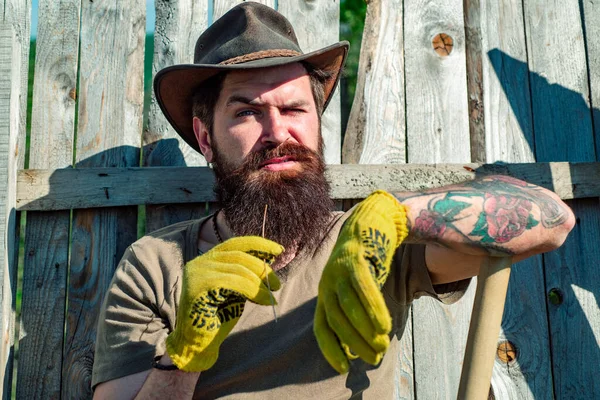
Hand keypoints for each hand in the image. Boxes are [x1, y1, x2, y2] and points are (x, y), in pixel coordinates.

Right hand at [166, 236, 282, 371]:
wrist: (197, 344)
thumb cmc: (217, 318)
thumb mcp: (235, 290)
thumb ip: (246, 274)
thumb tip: (269, 260)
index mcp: (207, 259)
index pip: (235, 243)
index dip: (259, 244)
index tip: (279, 250)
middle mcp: (200, 262)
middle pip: (239, 255)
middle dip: (262, 268)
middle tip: (276, 284)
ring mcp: (197, 273)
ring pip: (238, 269)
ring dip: (260, 283)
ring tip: (271, 295)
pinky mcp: (199, 286)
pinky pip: (234, 282)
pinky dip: (254, 291)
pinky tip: (264, 300)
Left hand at [314, 190, 408, 373]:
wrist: (371, 222)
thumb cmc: (366, 262)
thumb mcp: (356, 288)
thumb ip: (357, 311)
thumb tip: (365, 345)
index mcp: (325, 293)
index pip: (322, 326)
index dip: (331, 349)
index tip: (343, 368)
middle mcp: (327, 282)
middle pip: (336, 318)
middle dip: (354, 342)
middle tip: (374, 357)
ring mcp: (338, 269)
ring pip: (348, 304)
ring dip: (364, 328)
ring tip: (381, 344)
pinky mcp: (353, 258)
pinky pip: (362, 286)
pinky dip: (372, 308)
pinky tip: (383, 324)